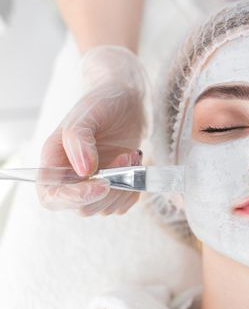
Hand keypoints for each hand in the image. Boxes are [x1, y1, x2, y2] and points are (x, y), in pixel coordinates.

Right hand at [37, 46, 146, 215]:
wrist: (127, 101)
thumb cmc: (102, 103)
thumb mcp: (86, 115)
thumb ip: (78, 141)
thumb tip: (83, 171)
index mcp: (53, 163)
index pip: (52, 197)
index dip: (74, 198)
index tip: (103, 185)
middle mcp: (71, 179)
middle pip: (83, 208)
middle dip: (109, 188)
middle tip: (125, 157)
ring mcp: (93, 185)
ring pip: (105, 208)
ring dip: (125, 185)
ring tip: (131, 155)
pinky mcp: (114, 187)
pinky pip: (122, 205)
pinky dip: (134, 189)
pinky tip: (136, 166)